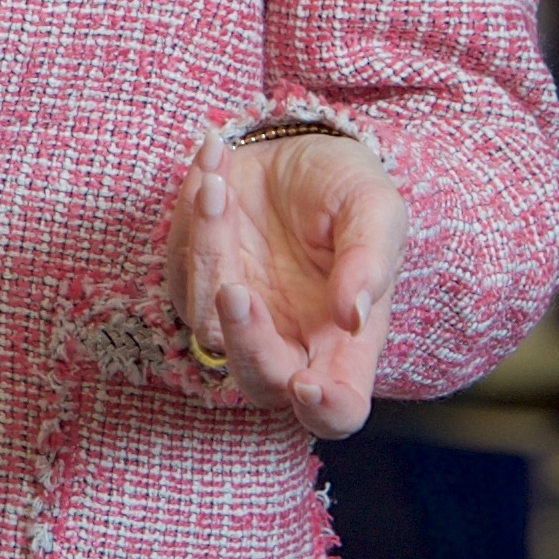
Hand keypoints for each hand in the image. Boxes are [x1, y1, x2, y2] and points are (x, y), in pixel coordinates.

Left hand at [166, 130, 404, 437]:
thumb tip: (351, 315)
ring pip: (208, 321)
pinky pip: (183, 268)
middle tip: (237, 291)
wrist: (298, 148)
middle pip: (260, 382)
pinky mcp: (196, 283)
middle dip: (245, 341)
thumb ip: (370, 263)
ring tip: (221, 186)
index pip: (339, 408)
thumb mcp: (375, 210)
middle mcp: (288, 342)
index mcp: (344, 342)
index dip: (326, 410)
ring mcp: (237, 318)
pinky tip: (215, 168)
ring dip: (210, 252)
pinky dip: (195, 217)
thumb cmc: (347, 191)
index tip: (307, 384)